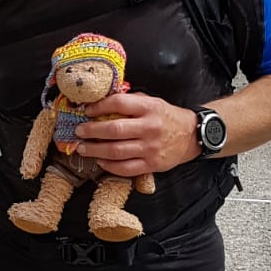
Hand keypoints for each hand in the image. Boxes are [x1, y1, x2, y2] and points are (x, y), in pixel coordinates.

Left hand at [73, 92, 197, 175]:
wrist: (191, 136)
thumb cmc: (167, 117)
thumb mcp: (152, 102)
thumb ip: (130, 102)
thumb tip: (101, 102)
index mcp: (149, 108)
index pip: (118, 103)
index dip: (98, 106)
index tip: (87, 110)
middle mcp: (150, 128)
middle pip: (114, 129)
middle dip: (91, 131)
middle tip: (79, 131)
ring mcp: (150, 148)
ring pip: (116, 151)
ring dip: (95, 150)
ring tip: (83, 148)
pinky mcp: (151, 164)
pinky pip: (126, 168)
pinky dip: (109, 166)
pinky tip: (100, 161)